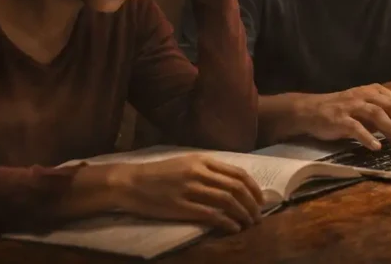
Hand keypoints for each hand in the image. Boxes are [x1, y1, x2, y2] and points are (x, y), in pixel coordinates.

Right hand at [110, 154, 264, 232]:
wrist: (130, 182)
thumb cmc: (159, 174)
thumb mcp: (186, 163)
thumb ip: (208, 169)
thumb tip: (233, 182)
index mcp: (203, 160)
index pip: (238, 173)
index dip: (254, 188)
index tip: (260, 200)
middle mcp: (199, 172)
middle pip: (236, 187)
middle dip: (252, 203)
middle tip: (259, 216)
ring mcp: (190, 189)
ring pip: (227, 201)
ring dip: (243, 214)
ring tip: (249, 224)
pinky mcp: (180, 206)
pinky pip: (211, 215)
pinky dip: (227, 222)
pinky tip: (233, 228)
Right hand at [295, 84, 390, 149]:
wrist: (309, 111)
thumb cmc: (340, 111)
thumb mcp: (363, 108)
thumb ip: (382, 115)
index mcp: (373, 91)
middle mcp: (364, 95)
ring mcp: (351, 106)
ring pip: (378, 114)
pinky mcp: (339, 118)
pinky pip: (356, 127)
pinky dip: (368, 137)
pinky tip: (376, 147)